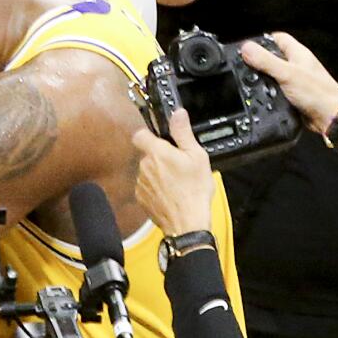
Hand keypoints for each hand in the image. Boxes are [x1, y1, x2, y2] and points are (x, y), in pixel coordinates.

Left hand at [132, 110, 214, 236]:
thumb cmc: (194, 191)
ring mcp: (141, 183)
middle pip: (147, 154)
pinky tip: (171, 193)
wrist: (187, 223)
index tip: (161, 139)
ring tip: (177, 182)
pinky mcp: (141, 198)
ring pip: (147, 171)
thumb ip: (183, 133)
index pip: (140, 134)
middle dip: (160, 157)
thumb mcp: (197, 157)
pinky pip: (147, 187)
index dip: (149, 134)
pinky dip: (156, 189)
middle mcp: (144, 166)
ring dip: (158, 173)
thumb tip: (178, 114)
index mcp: (157, 152)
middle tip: (178, 164)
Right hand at [240, 32, 337, 134]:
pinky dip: (268, 92)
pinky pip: (276, 90)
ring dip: (263, 79)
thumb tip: (246, 48)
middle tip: (246, 67)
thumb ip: (265, 60)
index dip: (262, 40)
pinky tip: (262, 96)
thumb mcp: (286, 74)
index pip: (278, 38)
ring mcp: (295, 80)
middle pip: (273, 56)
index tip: (248, 48)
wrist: (331, 117)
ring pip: (273, 74)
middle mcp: (297, 65)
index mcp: (298, 53)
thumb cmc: (318, 93)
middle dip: (259, 61)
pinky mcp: (293, 95)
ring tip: (252, 82)